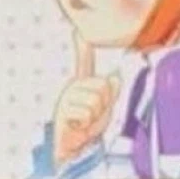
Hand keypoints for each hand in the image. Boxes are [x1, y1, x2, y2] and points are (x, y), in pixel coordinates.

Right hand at [51, 33, 121, 167]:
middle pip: (103, 86)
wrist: (71, 147)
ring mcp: (68, 97)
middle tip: (93, 115)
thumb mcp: (104, 109)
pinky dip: (86, 124)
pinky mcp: (64, 109)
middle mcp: (74, 86)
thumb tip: (115, 76)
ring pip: (96, 101)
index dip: (82, 46)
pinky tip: (78, 126)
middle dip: (104, 104)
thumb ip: (111, 93)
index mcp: (84, 83)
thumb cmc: (86, 127)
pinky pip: (87, 114)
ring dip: (95, 116)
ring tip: (85, 122)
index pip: (84, 62)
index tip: (77, 31)